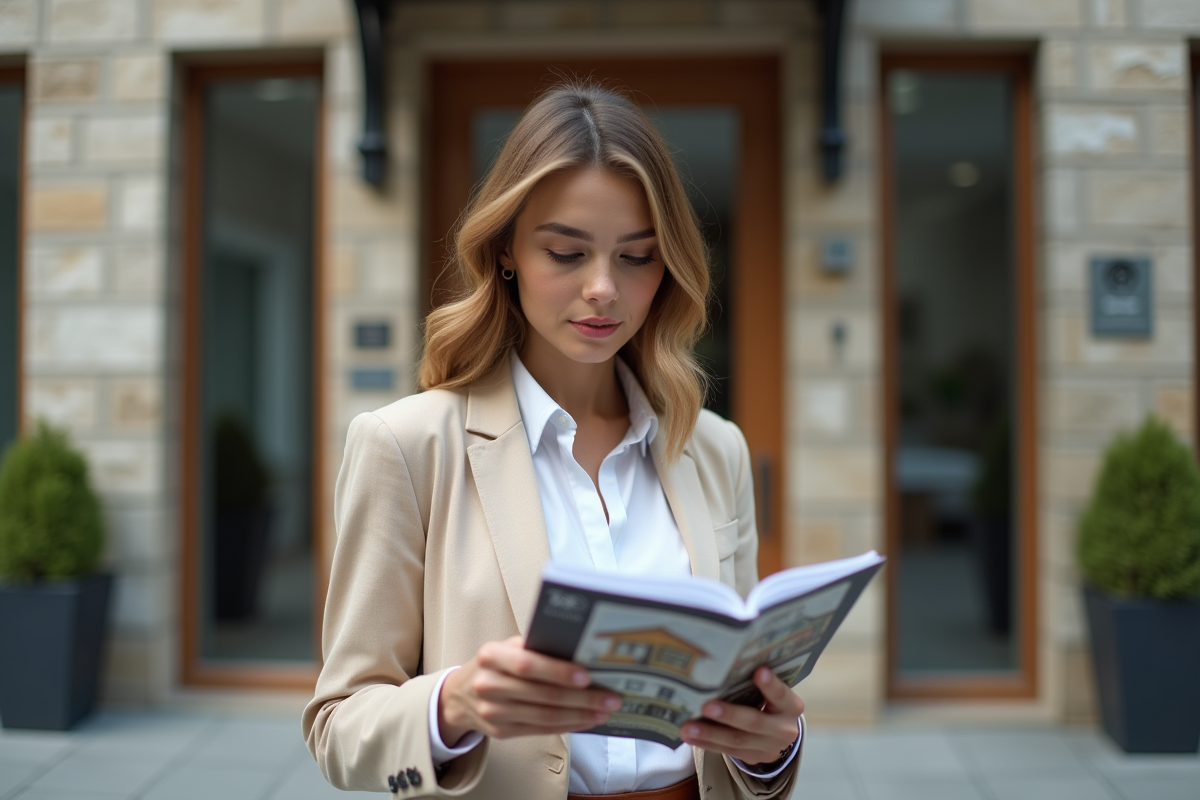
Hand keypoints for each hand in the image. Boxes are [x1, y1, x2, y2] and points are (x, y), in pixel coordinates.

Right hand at [437, 636, 623, 744]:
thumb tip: (580, 653)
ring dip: (580, 715)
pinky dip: (567, 725)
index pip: (528, 665)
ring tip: (603, 711)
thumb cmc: (494, 665)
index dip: (559, 671)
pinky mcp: (501, 731)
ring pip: (545, 716)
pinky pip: (541, 730)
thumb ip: (535, 648)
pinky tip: (585, 720)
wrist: (459, 695)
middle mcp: (489, 685)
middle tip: (610, 697)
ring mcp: (493, 712)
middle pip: (543, 695)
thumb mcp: (506, 648)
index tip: (587, 676)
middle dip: (582, 698)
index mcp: (491, 656)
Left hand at [680, 667, 804, 766]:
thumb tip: (724, 665)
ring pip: (736, 740)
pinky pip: (727, 751)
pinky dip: (706, 743)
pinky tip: (690, 737)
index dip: (771, 685)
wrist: (780, 734)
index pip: (781, 695)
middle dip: (729, 714)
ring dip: (710, 733)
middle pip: (754, 721)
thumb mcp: (773, 693)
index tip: (759, 671)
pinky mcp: (752, 757)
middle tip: (707, 706)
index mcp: (790, 706)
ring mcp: (768, 746)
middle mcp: (783, 729)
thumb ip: (756, 683)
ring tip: (687, 727)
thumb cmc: (770, 702)